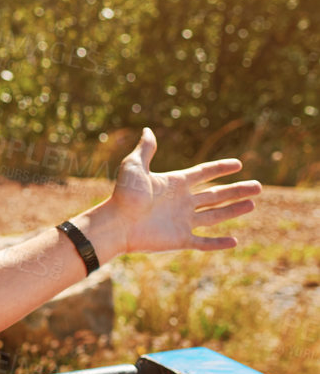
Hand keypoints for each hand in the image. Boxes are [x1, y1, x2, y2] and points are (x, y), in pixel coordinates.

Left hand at [93, 128, 260, 256]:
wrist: (115, 224)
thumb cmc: (123, 196)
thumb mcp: (134, 167)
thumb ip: (145, 150)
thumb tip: (147, 130)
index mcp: (174, 184)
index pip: (204, 173)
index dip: (220, 168)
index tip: (238, 164)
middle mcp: (181, 202)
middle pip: (216, 195)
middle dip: (237, 191)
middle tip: (259, 187)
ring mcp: (181, 221)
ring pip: (215, 216)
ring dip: (234, 210)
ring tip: (252, 204)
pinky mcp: (179, 240)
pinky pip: (203, 243)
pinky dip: (218, 244)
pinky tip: (234, 241)